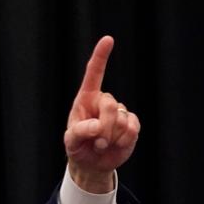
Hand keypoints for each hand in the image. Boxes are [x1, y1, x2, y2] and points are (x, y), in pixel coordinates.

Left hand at [64, 35, 139, 193]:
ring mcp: (120, 112)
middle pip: (110, 105)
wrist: (92, 164)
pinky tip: (115, 145)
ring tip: (101, 145)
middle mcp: (104, 102)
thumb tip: (97, 126)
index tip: (108, 39)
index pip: (94, 74)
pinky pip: (132, 129)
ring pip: (121, 119)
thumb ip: (79, 132)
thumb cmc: (78, 147)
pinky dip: (123, 141)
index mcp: (86, 99)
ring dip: (111, 137)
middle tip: (96, 142)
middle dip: (103, 127)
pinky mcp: (132, 125)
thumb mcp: (71, 141)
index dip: (101, 57)